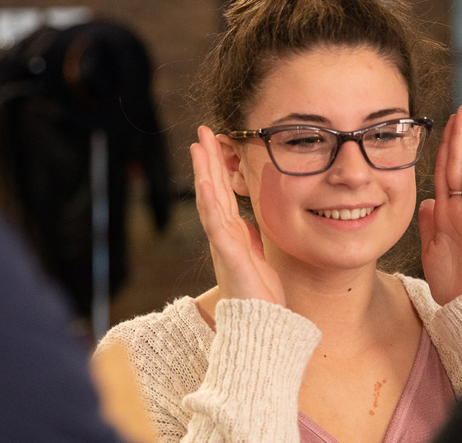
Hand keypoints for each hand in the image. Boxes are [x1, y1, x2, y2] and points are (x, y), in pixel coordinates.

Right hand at [190, 126, 284, 305]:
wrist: (261, 327)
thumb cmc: (261, 299)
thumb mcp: (259, 260)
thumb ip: (251, 240)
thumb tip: (248, 224)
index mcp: (233, 236)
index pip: (223, 196)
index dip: (218, 170)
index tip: (215, 145)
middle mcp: (224, 237)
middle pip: (213, 191)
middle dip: (208, 161)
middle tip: (202, 132)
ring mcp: (224, 244)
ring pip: (210, 200)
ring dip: (205, 171)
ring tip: (199, 145)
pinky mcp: (229, 255)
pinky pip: (217, 224)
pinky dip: (209, 202)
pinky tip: (204, 182)